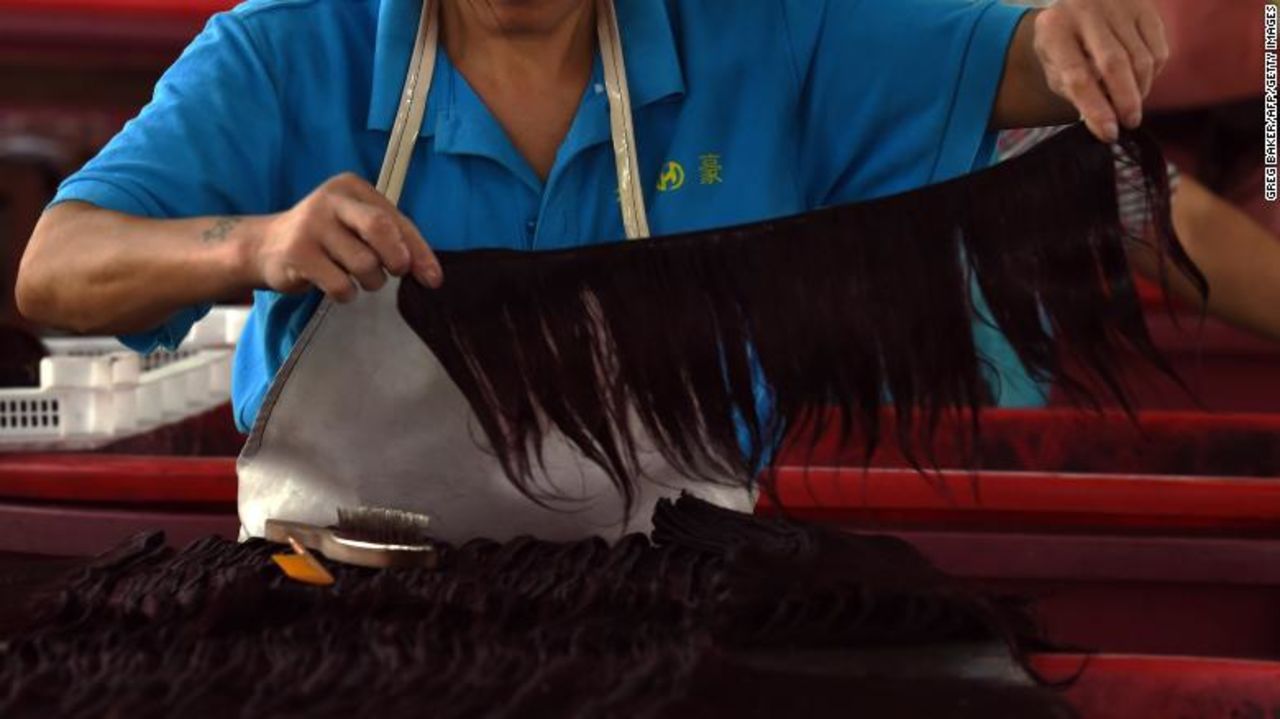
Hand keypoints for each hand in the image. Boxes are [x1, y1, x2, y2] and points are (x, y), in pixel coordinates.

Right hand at [249, 174, 441, 301]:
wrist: (266, 246)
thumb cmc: (326, 237)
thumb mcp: (358, 226)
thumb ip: (395, 240)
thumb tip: (432, 275)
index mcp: (352, 187)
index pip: (396, 220)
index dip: (419, 252)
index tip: (432, 279)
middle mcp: (331, 200)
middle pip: (380, 229)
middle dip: (397, 259)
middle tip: (394, 272)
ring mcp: (311, 225)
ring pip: (364, 264)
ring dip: (370, 282)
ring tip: (357, 277)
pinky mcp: (297, 254)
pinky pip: (340, 285)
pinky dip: (346, 293)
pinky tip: (336, 284)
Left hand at [1032, 0, 1168, 141]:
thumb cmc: (1063, 39)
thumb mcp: (1053, 63)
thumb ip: (1072, 90)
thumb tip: (1101, 121)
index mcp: (1055, 29)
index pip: (1077, 75)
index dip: (1095, 108)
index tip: (1108, 132)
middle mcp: (1087, 11)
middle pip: (1114, 64)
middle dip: (1125, 101)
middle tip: (1129, 123)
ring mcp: (1118, 5)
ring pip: (1141, 58)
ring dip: (1140, 89)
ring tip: (1130, 103)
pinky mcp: (1145, 6)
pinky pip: (1158, 49)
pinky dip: (1153, 72)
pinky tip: (1140, 79)